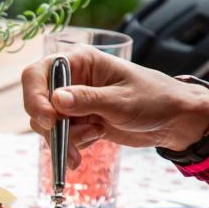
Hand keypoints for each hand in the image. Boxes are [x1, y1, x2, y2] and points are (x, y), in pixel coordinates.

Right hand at [21, 44, 208, 168]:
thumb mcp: (121, 101)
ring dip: (65, 139)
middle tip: (71, 142)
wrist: (173, 120)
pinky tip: (92, 144)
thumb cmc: (154, 99)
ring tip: (95, 136)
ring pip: (47, 124)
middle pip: (38, 102)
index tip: (49, 120)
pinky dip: (70, 146)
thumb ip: (87, 100)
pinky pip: (59, 136)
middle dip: (52, 126)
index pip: (38, 74)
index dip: (35, 97)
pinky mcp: (77, 121)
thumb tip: (56, 99)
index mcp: (80, 61)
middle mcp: (71, 79)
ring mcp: (73, 101)